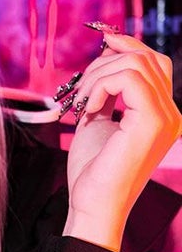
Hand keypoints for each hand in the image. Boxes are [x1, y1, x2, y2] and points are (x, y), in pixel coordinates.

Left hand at [64, 31, 181, 250]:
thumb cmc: (92, 169)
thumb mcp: (99, 118)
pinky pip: (128, 78)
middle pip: (147, 57)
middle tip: (80, 89)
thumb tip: (108, 51)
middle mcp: (172, 114)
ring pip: (136, 63)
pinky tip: (87, 108)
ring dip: (97, 76)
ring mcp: (166, 118)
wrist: (92, 204)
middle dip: (104, 62)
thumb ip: (108, 90)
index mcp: (162, 114)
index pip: (154, 62)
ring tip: (80, 103)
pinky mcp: (152, 122)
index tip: (97, 49)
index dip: (126, 47)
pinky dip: (99, 86)